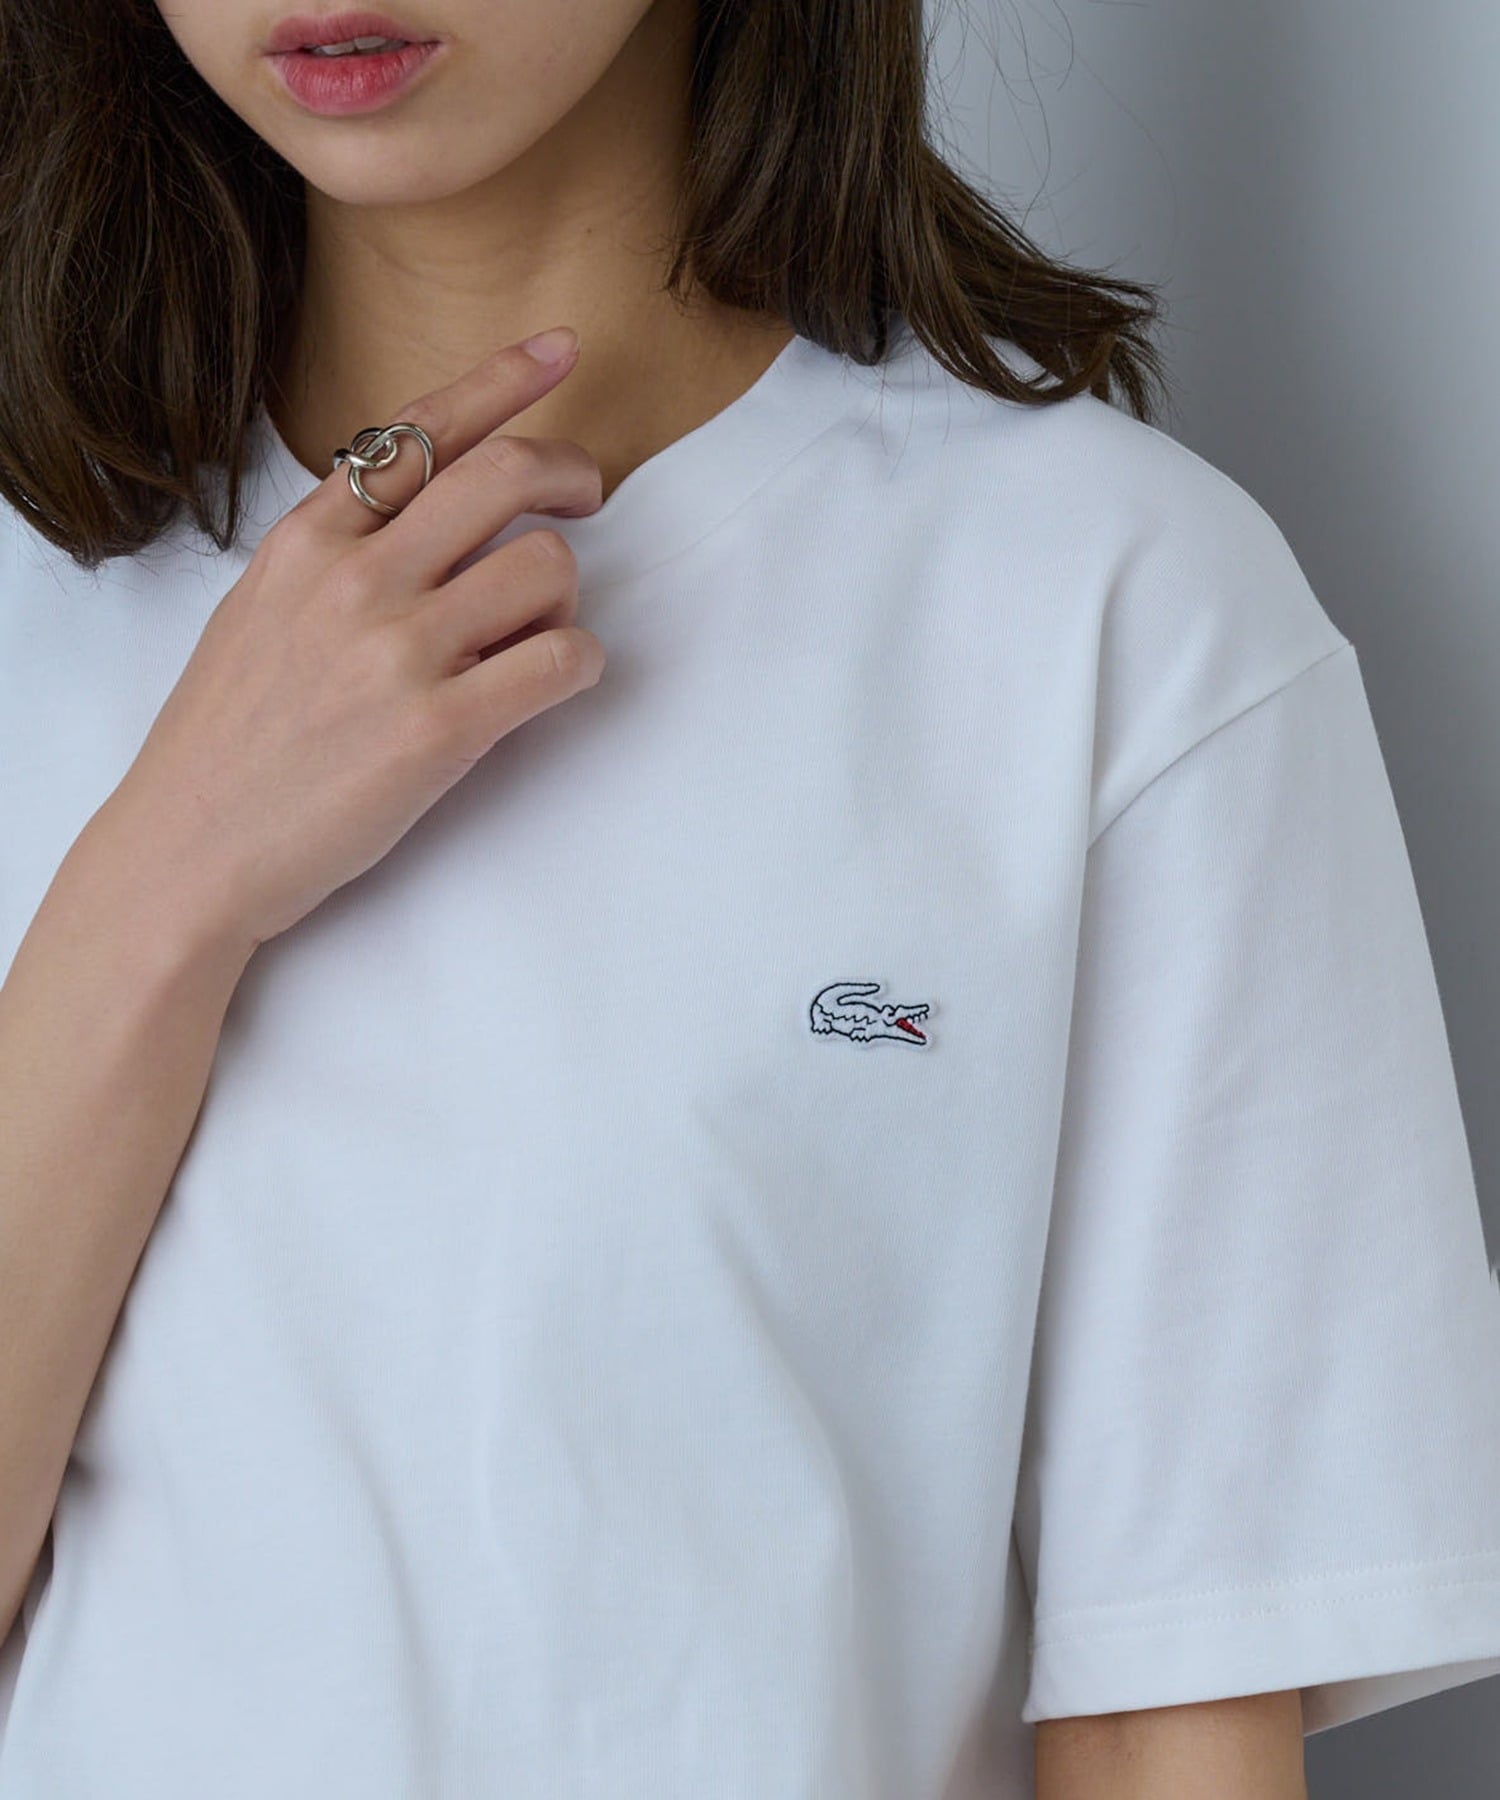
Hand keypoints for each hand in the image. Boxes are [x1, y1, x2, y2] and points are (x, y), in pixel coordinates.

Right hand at [103, 330, 603, 955]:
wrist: (189, 850)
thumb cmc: (229, 740)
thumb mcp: (262, 611)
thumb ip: (340, 555)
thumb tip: (433, 524)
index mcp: (309, 539)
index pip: (420, 431)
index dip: (504, 379)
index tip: (560, 349)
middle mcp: (356, 577)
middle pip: (505, 476)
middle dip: (570, 472)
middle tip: (589, 497)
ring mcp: (399, 650)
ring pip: (548, 567)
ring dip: (566, 598)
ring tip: (534, 635)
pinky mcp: (441, 727)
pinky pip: (562, 661)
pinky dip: (579, 666)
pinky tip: (550, 682)